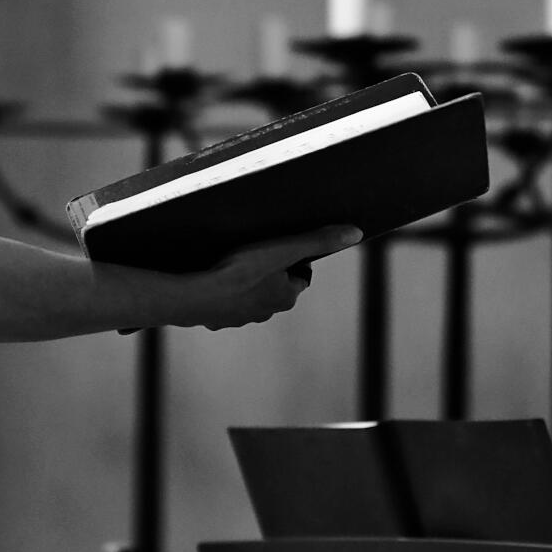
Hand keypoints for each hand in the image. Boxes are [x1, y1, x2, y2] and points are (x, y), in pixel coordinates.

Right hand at [174, 225, 361, 329]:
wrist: (196, 296)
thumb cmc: (241, 272)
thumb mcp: (283, 248)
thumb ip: (317, 240)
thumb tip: (355, 233)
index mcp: (285, 297)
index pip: (299, 277)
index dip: (293, 261)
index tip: (280, 247)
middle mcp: (265, 312)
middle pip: (274, 287)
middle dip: (268, 272)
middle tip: (255, 252)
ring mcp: (238, 317)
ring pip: (248, 296)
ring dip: (244, 284)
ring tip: (232, 263)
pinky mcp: (215, 318)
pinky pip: (223, 302)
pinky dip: (222, 293)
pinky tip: (212, 279)